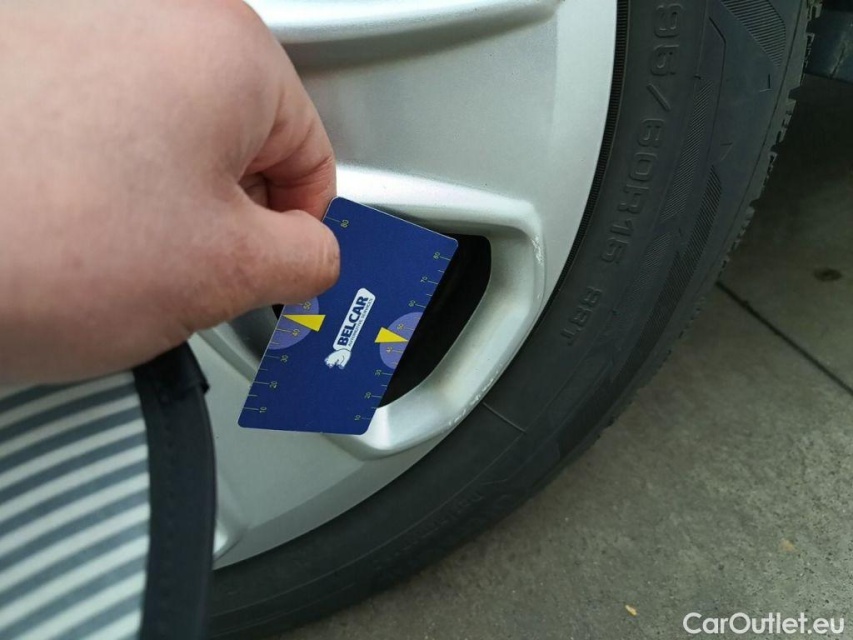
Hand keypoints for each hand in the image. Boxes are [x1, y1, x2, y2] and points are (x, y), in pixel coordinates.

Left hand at [0, 0, 338, 382]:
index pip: (312, 158)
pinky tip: (58, 211)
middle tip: (176, 263)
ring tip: (101, 241)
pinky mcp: (15, 47)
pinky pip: (93, 116)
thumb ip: (304, 260)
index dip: (294, 229)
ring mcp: (71, 17)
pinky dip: (92, 168)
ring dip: (153, 192)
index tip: (266, 264)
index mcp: (226, 49)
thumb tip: (312, 252)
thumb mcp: (222, 273)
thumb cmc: (30, 241)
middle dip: (219, 210)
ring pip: (161, 129)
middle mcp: (149, 9)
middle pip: (235, 136)